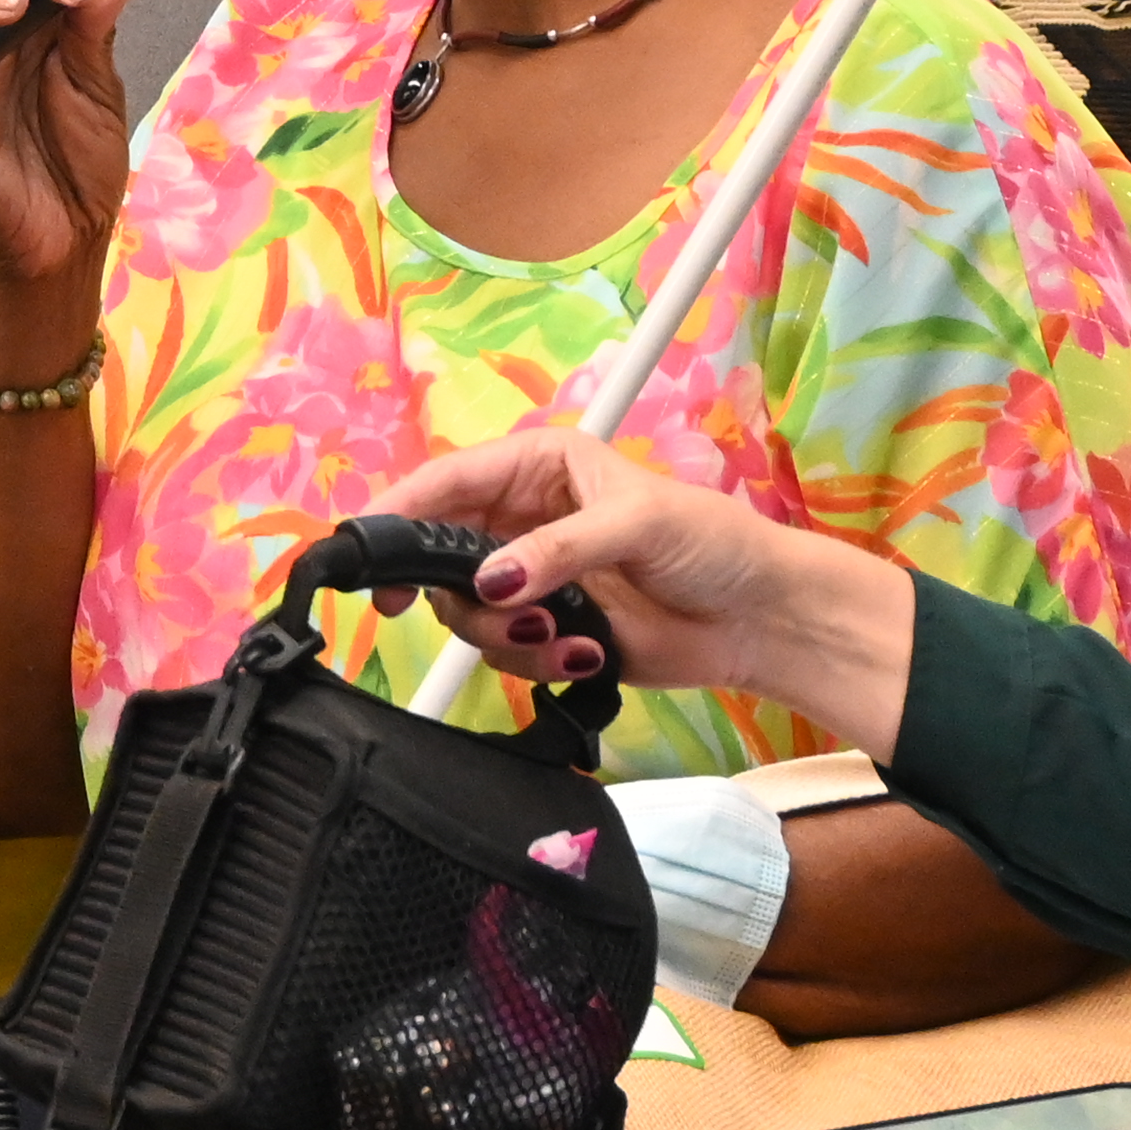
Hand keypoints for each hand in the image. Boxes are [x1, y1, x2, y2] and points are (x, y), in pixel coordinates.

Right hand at [379, 426, 918, 751]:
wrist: (758, 618)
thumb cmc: (712, 543)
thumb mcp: (637, 524)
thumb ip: (558, 550)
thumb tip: (490, 580)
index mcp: (538, 467)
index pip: (446, 483)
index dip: (401, 515)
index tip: (372, 556)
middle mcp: (522, 520)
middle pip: (440, 558)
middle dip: (460, 595)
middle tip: (495, 615)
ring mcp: (532, 579)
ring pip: (466, 614)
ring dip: (508, 638)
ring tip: (568, 639)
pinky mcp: (548, 632)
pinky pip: (504, 654)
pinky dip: (536, 663)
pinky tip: (588, 655)